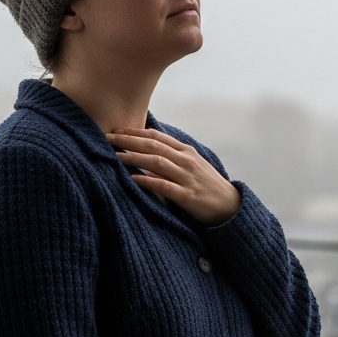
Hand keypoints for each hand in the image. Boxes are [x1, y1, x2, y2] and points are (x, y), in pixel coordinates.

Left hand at [105, 128, 240, 225]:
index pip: (157, 136)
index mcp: (186, 151)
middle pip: (153, 146)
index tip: (117, 130)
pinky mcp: (187, 196)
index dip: (135, 132)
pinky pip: (164, 186)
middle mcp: (186, 160)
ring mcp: (187, 177)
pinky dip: (148, 181)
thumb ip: (171, 158)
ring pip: (156, 162)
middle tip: (108, 138)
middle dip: (129, 141)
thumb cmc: (207, 185)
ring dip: (134, 158)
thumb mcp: (191, 165)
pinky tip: (133, 179)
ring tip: (115, 156)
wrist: (229, 205)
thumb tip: (146, 153)